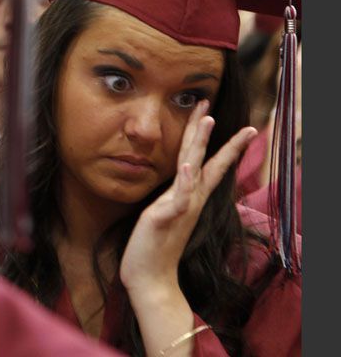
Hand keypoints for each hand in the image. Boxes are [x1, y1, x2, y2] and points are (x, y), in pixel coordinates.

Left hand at [120, 100, 256, 294]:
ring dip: (200, 145)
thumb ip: (174, 197)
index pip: (207, 163)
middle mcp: (189, 199)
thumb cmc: (155, 246)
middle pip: (203, 158)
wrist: (150, 277)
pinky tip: (188, 166)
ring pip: (194, 170)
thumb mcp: (166, 214)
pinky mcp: (166, 218)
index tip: (231, 121)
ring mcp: (180, 208)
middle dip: (207, 131)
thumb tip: (179, 182)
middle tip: (212, 104)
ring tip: (207, 120)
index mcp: (188, 196)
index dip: (218, 142)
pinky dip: (184, 182)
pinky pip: (178, 198)